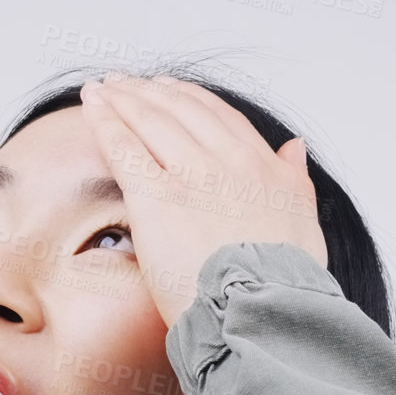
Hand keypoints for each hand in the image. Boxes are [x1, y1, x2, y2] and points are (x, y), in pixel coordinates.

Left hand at [79, 72, 327, 328]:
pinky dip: (105, 120)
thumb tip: (295, 147)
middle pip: (179, 110)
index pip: (218, 116)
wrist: (262, 311)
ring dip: (122, 98)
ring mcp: (191, 175)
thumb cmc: (283, 283)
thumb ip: (296, 179)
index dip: (188, 99)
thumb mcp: (304, 221)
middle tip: (124, 83)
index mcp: (261, 166)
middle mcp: (226, 161)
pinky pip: (124, 146)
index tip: (168, 90)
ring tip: (101, 89)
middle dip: (148, 92)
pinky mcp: (157, 197)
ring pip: (149, 120)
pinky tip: (91, 107)